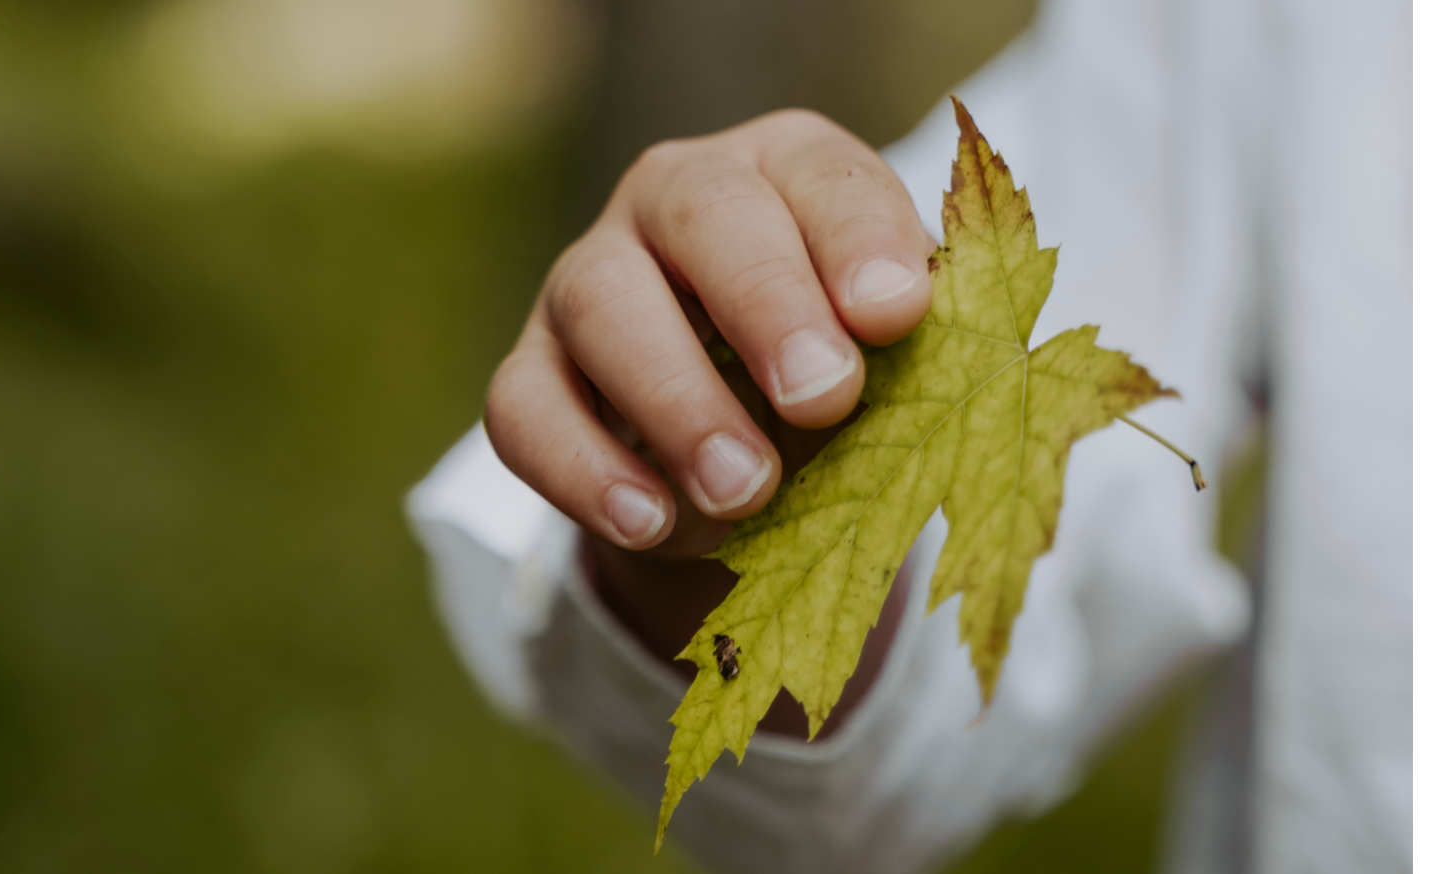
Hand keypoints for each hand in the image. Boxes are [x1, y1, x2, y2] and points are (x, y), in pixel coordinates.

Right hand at [484, 110, 931, 731]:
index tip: (897, 315)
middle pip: (704, 214)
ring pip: (601, 303)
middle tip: (824, 399)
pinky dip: (582, 471)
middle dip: (767, 305)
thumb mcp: (897, 366)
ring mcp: (587, 279)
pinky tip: (649, 523)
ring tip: (744, 491)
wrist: (740, 449)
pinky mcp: (530, 369)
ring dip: (676, 399)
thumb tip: (968, 399)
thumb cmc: (839, 383)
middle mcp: (674, 199)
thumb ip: (924, 364)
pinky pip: (524, 408)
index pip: (822, 175)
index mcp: (784, 172)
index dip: (860, 238)